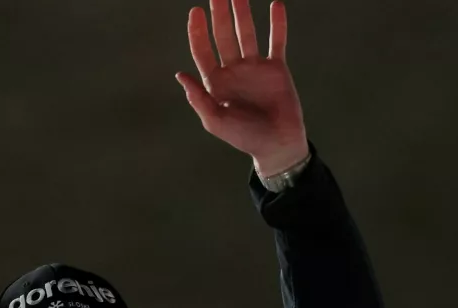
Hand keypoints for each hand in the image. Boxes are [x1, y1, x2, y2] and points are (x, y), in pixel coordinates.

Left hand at [176, 0, 308, 175]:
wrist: (276, 143)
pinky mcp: (276, 68)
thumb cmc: (243, 137)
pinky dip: (277, 24)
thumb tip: (181, 75)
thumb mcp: (215, 121)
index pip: (203, 51)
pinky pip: (276, 41)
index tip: (195, 12)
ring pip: (246, 34)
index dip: (197, 32)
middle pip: (222, 37)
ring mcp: (254, 67)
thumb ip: (199, 99)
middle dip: (219, 15)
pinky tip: (275, 5)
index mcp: (214, 82)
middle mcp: (232, 71)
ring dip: (243, 14)